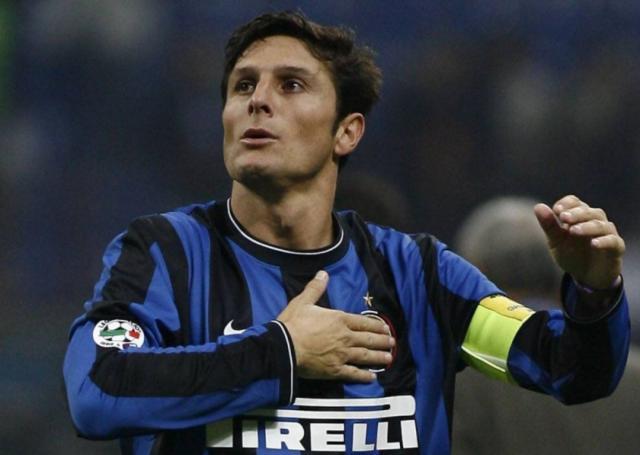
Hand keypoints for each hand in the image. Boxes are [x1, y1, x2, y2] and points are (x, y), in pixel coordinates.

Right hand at [277, 271, 394, 381]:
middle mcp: (345, 337)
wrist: (284, 347)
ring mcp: (342, 355)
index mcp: (339, 319)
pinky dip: (364, 376)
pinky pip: (353, 373)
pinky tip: (372, 378)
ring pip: (365, 356)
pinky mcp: (335, 370)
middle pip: (368, 339)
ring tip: (389, 358)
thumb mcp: (303, 302)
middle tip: (392, 343)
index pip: (363, 322)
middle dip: (382, 341)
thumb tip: (323, 273)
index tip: (386, 328)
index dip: (377, 325)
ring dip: (379, 357)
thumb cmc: (293, 324)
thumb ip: (315, 288)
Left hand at [534, 195, 624, 289]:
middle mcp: (595, 221)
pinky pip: (613, 241)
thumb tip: (538, 206)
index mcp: (579, 216)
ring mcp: (607, 233)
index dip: (566, 204)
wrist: (586, 276)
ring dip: (587, 226)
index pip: (574, 202)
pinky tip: (594, 243)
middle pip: (588, 211)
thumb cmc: (571, 254)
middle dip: (576, 213)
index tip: (557, 210)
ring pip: (600, 225)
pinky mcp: (616, 247)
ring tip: (574, 231)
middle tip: (563, 217)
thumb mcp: (556, 241)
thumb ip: (549, 225)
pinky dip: (604, 241)